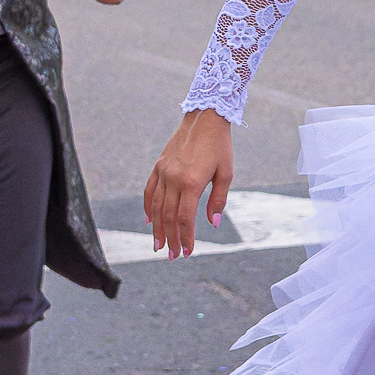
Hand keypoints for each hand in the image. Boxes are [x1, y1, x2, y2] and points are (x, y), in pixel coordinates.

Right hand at [144, 108, 234, 257]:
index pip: (185, 218)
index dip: (186, 237)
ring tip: (158, 246)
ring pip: (156, 207)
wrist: (205, 117)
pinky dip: (148, 208)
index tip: (188, 252)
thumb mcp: (226, 173)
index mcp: (191, 182)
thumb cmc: (219, 146)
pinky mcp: (159, 165)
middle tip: (173, 256)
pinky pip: (150, 190)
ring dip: (157, 229)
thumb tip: (212, 224)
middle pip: (168, 216)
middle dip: (171, 239)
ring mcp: (164, 171)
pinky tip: (149, 221)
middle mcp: (174, 178)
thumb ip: (218, 200)